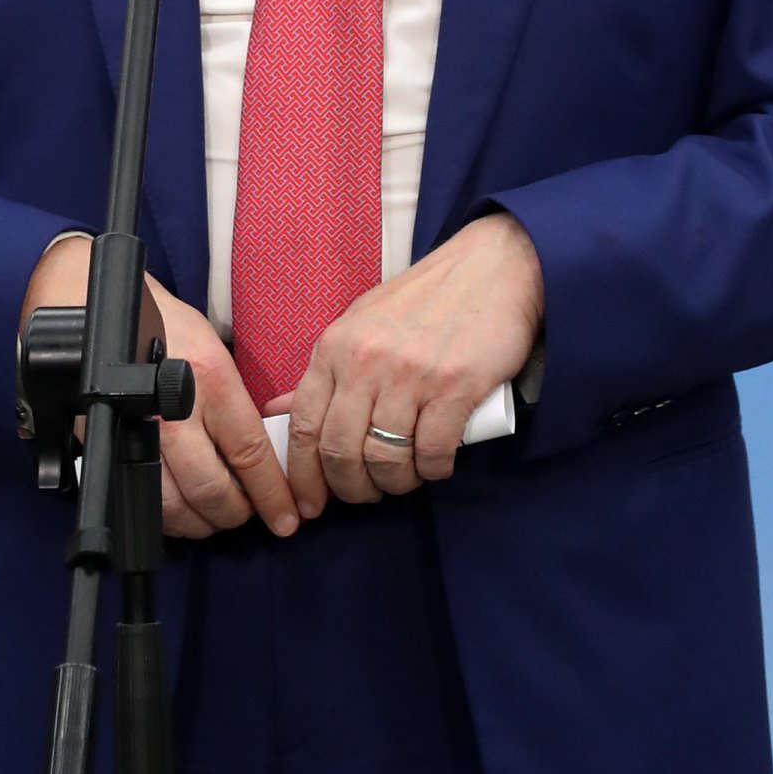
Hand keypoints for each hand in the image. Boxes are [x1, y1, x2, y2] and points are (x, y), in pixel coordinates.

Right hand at [19, 235, 298, 541]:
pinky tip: (180, 511)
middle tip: (246, 516)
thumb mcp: (211, 347)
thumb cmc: (159, 323)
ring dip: (200, 521)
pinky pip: (138, 494)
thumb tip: (263, 453)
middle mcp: (172, 409)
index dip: (271, 494)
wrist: (91, 305)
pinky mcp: (105, 441)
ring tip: (214, 517)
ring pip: (173, 503)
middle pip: (211, 488)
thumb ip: (234, 399)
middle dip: (235, 513)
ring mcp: (135, 428)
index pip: (248, 453)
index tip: (286, 517)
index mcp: (207, 378)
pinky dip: (165, 515)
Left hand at [282, 213, 543, 513]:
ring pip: (385, 458)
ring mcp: (410, 374)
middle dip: (350, 489)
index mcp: (335, 347)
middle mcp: (366, 361)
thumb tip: (279, 412)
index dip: (303, 477)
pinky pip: (433, 451)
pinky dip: (433, 470)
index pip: (304, 427)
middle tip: (367, 495)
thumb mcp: (361, 324)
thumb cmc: (424, 301)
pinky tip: (436, 467)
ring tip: (404, 480)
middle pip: (340, 452)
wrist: (493, 268)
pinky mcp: (455, 386)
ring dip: (395, 484)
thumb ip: (326, 371)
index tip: (310, 506)